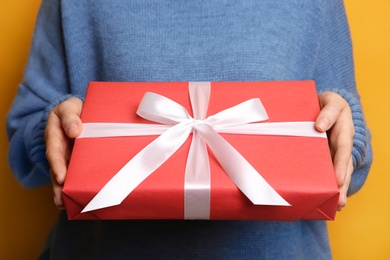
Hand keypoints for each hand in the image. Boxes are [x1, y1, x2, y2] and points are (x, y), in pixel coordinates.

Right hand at [44, 97, 82, 208]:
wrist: (82, 110)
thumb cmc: (75, 108)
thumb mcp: (69, 107)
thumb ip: (69, 116)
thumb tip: (74, 131)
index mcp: (55, 135)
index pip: (54, 152)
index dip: (58, 165)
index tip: (62, 177)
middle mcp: (59, 149)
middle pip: (57, 169)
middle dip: (58, 184)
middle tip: (61, 198)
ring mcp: (67, 156)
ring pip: (64, 175)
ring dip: (64, 190)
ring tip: (65, 205)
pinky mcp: (77, 162)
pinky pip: (75, 174)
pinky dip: (74, 186)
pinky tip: (76, 200)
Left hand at [316, 92, 353, 210]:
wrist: (325, 106)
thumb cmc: (328, 104)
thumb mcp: (331, 102)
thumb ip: (328, 112)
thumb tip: (319, 126)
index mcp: (344, 133)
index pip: (343, 151)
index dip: (341, 165)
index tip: (338, 180)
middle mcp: (341, 147)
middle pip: (343, 168)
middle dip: (342, 185)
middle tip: (339, 202)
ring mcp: (334, 154)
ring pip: (337, 173)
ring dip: (337, 190)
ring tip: (336, 206)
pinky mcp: (325, 158)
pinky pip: (327, 172)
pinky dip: (328, 184)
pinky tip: (325, 199)